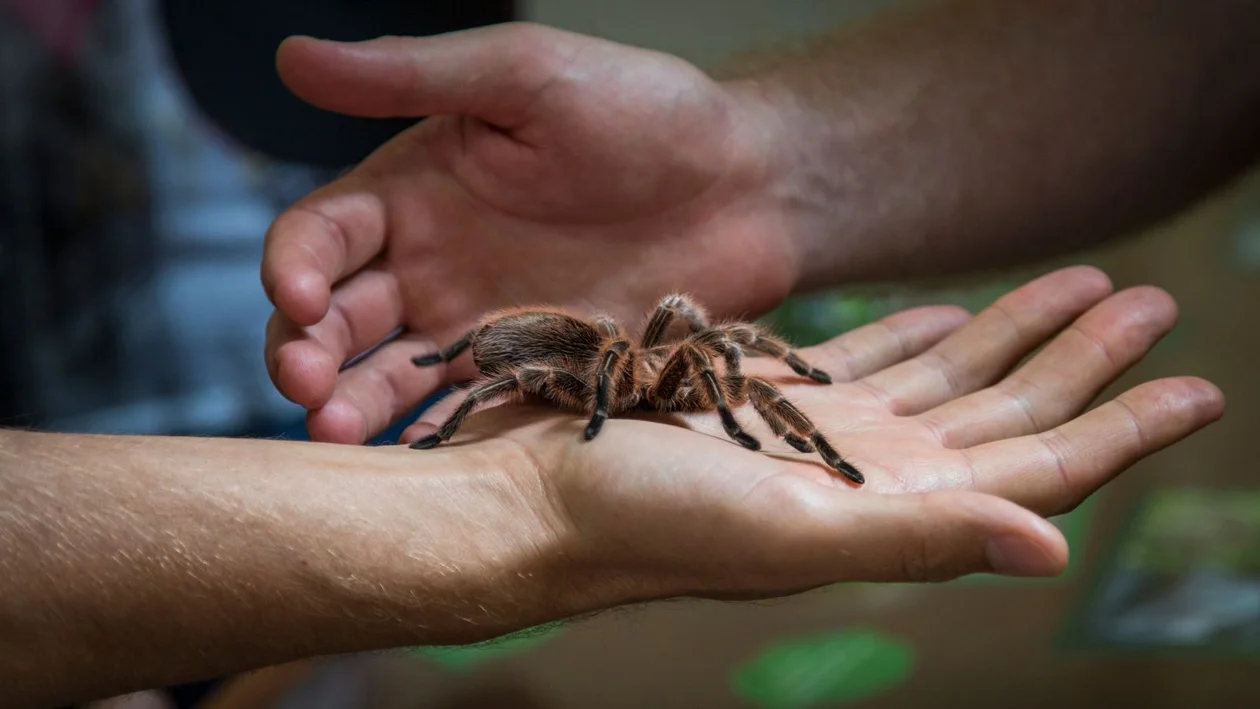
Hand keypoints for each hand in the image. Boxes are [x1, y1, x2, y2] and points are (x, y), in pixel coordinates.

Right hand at [262, 23, 790, 443]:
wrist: (750, 187)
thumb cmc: (644, 112)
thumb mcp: (524, 74)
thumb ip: (413, 75)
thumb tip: (291, 54)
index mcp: (414, 192)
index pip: (319, 236)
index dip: (291, 264)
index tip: (298, 292)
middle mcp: (433, 267)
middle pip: (335, 322)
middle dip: (304, 352)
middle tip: (307, 383)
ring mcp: (484, 329)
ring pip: (387, 379)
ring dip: (350, 407)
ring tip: (336, 431)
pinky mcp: (537, 377)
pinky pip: (468, 415)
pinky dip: (431, 440)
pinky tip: (413, 458)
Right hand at [407, 267, 1222, 594]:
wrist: (540, 500)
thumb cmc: (648, 526)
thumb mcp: (792, 533)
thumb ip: (924, 538)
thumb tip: (1055, 548)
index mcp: (898, 511)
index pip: (1043, 468)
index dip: (1125, 429)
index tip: (1200, 386)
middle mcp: (879, 476)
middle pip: (1012, 412)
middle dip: (1086, 359)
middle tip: (1151, 300)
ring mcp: (831, 436)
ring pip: (954, 378)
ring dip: (1019, 333)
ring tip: (1079, 283)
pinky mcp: (779, 401)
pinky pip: (876, 360)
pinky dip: (925, 332)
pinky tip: (956, 309)